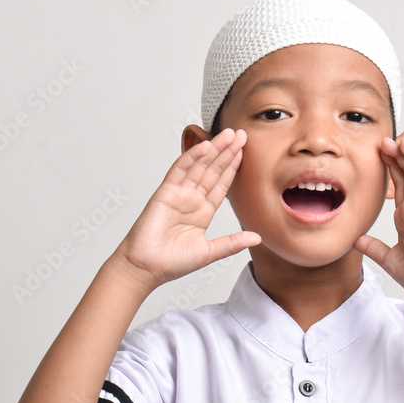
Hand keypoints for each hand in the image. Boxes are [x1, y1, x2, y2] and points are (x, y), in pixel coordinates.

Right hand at [111, 128, 259, 290]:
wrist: (146, 268)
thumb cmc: (172, 263)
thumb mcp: (209, 252)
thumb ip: (232, 243)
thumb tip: (257, 238)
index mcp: (202, 212)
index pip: (221, 184)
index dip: (233, 167)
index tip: (244, 152)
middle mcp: (191, 200)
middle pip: (213, 170)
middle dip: (227, 152)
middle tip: (241, 134)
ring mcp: (178, 194)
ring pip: (199, 166)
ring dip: (214, 149)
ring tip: (228, 134)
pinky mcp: (165, 193)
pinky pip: (179, 171)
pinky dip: (191, 158)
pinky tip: (205, 146)